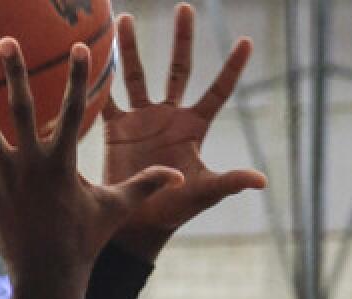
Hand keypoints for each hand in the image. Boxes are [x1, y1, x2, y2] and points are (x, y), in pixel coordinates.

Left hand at [0, 38, 181, 278]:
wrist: (48, 276)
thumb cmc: (84, 242)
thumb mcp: (115, 210)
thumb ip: (144, 186)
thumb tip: (179, 176)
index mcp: (62, 162)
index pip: (72, 110)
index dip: (78, 78)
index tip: (81, 47)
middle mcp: (31, 164)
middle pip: (20, 108)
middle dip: (15, 71)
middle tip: (5, 40)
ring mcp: (6, 178)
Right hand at [104, 4, 266, 259]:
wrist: (135, 224)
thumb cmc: (173, 211)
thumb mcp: (202, 193)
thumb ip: (229, 182)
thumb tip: (261, 180)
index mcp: (193, 128)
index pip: (217, 90)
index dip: (232, 67)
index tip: (245, 41)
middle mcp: (168, 117)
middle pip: (178, 69)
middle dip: (182, 39)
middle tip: (184, 8)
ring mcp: (141, 120)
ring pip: (137, 75)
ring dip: (131, 48)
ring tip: (124, 18)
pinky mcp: (115, 129)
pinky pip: (107, 99)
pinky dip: (98, 81)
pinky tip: (90, 57)